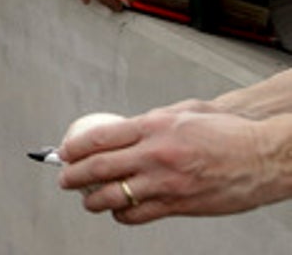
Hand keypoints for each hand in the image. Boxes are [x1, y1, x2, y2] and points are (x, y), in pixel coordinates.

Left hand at [57, 109, 279, 224]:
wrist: (265, 156)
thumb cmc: (229, 133)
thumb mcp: (183, 113)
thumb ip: (151, 122)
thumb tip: (124, 129)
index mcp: (154, 126)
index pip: (99, 137)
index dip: (74, 147)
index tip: (64, 151)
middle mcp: (155, 154)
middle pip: (98, 168)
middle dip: (73, 175)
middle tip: (64, 178)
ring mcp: (166, 182)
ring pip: (114, 196)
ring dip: (92, 200)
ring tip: (86, 199)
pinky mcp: (179, 204)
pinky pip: (139, 215)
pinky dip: (122, 215)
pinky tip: (119, 211)